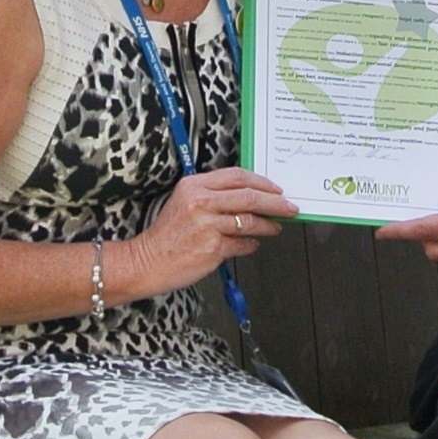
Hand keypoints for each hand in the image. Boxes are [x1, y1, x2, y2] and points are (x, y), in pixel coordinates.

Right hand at [126, 167, 294, 293]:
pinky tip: (252, 245)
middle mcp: (201, 202)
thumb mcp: (184, 202)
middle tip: (290, 207)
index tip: (276, 189)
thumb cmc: (166, 235)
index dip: (262, 182)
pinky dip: (251, 245)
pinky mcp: (213, 248)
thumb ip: (213, 196)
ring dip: (268, 225)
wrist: (146, 262)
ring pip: (250, 221)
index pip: (237, 176)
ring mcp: (207, 225)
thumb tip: (249, 196)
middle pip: (250, 196)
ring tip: (275, 227)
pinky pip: (243, 244)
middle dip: (276, 202)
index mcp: (194, 185)